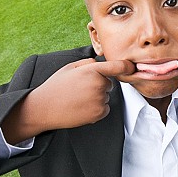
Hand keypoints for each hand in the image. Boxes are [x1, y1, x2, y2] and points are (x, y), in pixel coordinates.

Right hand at [1, 58, 134, 143]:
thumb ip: (87, 63)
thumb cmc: (56, 86)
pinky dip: (96, 108)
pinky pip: (105, 108)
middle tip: (80, 89)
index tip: (133, 67)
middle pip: (108, 83)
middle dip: (99, 85)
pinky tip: (81, 107)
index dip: (126, 66)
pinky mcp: (99, 113)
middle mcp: (98, 84)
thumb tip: (99, 64)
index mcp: (92, 70)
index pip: (116, 66)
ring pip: (106, 96)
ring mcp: (99, 100)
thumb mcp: (69, 68)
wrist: (45, 108)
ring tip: (78, 99)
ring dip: (97, 97)